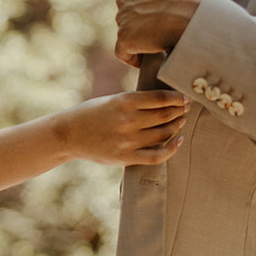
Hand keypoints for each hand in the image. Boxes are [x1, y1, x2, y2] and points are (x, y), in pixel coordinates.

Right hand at [64, 89, 188, 165]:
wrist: (69, 134)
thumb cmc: (92, 114)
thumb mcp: (113, 100)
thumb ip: (136, 101)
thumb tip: (165, 101)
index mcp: (125, 101)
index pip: (162, 98)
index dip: (178, 98)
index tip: (185, 97)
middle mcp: (128, 120)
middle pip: (165, 115)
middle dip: (179, 111)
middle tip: (186, 108)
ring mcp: (128, 140)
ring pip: (164, 133)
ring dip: (176, 126)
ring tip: (180, 121)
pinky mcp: (126, 157)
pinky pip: (157, 156)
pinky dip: (172, 148)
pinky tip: (178, 140)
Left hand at [115, 0, 204, 67]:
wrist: (194, 14)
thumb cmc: (193, 0)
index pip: (133, 0)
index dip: (144, 13)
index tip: (156, 21)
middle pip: (127, 17)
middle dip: (139, 26)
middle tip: (158, 35)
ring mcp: (122, 18)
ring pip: (126, 34)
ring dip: (138, 41)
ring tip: (157, 47)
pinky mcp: (125, 37)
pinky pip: (122, 53)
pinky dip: (133, 58)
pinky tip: (147, 61)